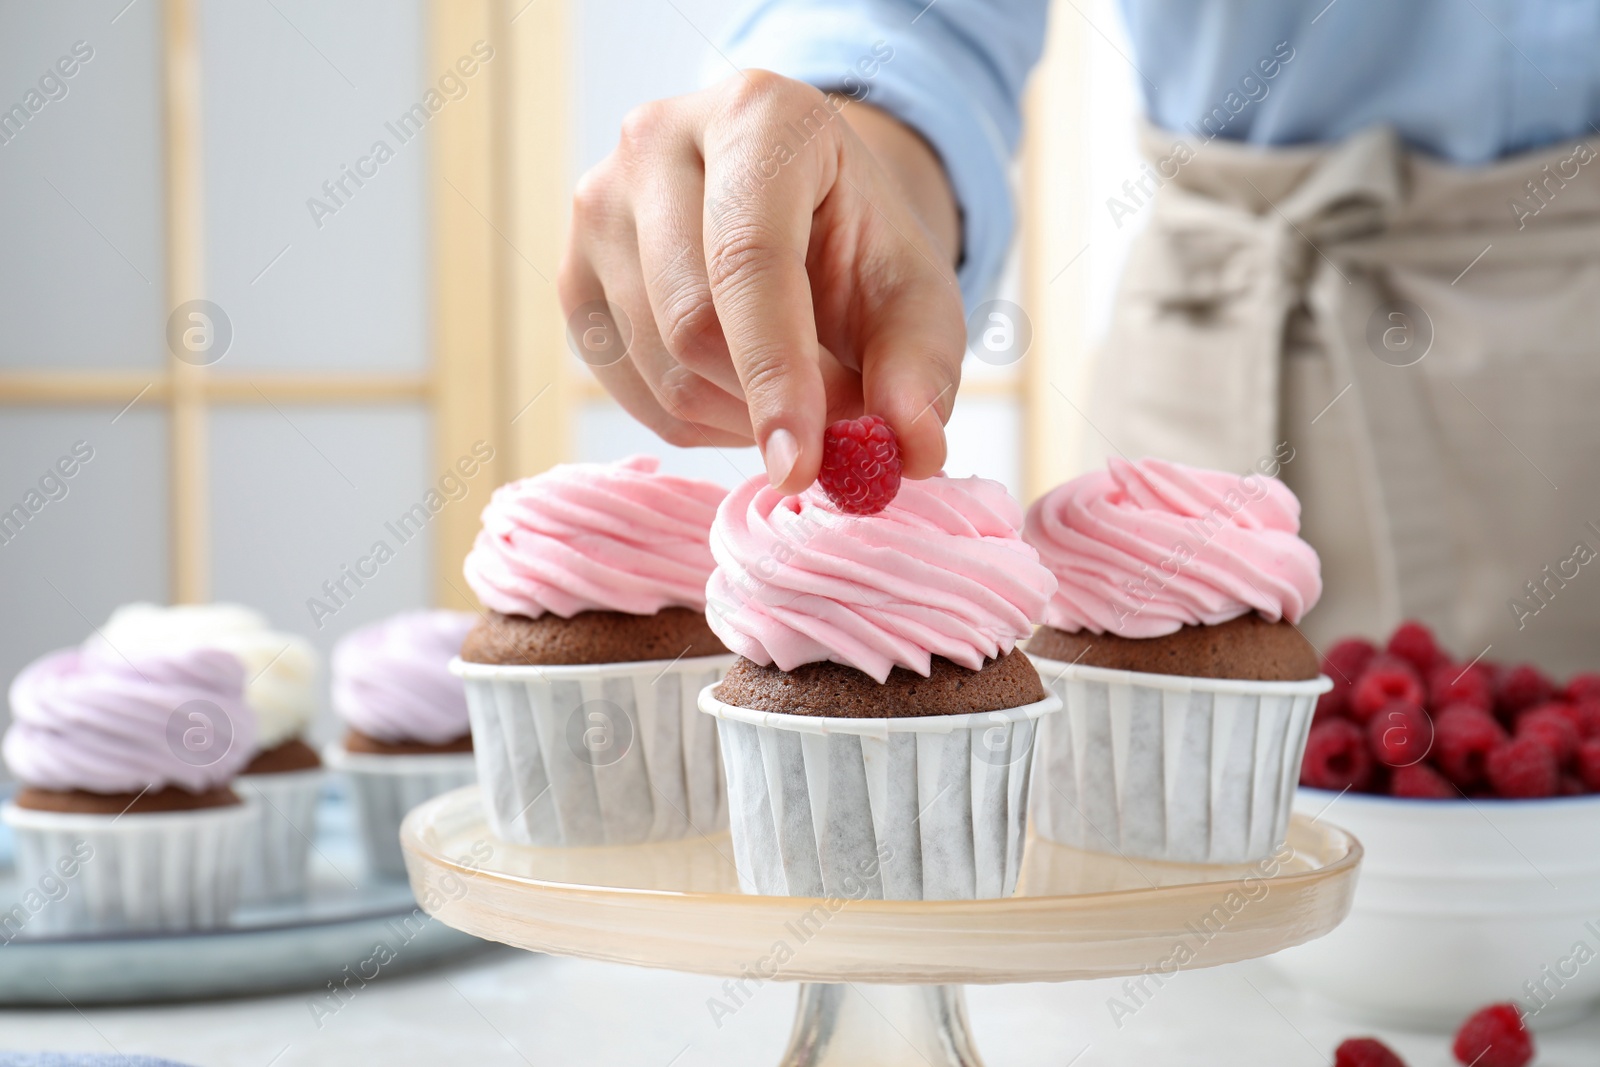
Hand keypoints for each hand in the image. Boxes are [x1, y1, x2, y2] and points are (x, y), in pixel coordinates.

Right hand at [559, 70, 964, 491]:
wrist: (799, 208)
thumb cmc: (858, 242)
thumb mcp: (917, 293)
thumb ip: (921, 368)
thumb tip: (914, 451)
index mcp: (757, 116)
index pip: (749, 260)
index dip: (775, 374)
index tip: (803, 465)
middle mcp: (656, 142)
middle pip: (690, 323)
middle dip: (769, 405)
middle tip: (837, 432)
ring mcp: (598, 206)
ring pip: (658, 370)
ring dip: (741, 420)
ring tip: (798, 394)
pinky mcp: (573, 274)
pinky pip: (631, 393)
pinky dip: (699, 421)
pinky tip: (743, 389)